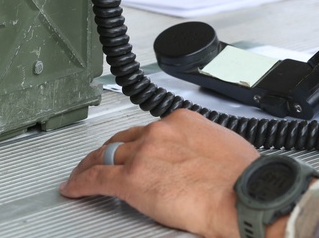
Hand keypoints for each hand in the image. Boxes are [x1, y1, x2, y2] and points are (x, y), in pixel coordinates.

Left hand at [59, 109, 267, 237]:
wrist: (244, 197)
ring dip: (91, 165)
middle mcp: (159, 132)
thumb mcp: (226, 147)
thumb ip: (204, 148)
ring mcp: (143, 153)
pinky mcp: (132, 178)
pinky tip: (73, 188)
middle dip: (110, 150)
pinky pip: (96, 179)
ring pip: (106, 156)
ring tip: (82, 173)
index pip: (150, 130)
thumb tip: (203, 160)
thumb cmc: (244, 180)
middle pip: (124, 140)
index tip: (137, 150)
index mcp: (183, 121)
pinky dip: (80, 183)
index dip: (139, 142)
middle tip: (101, 159)